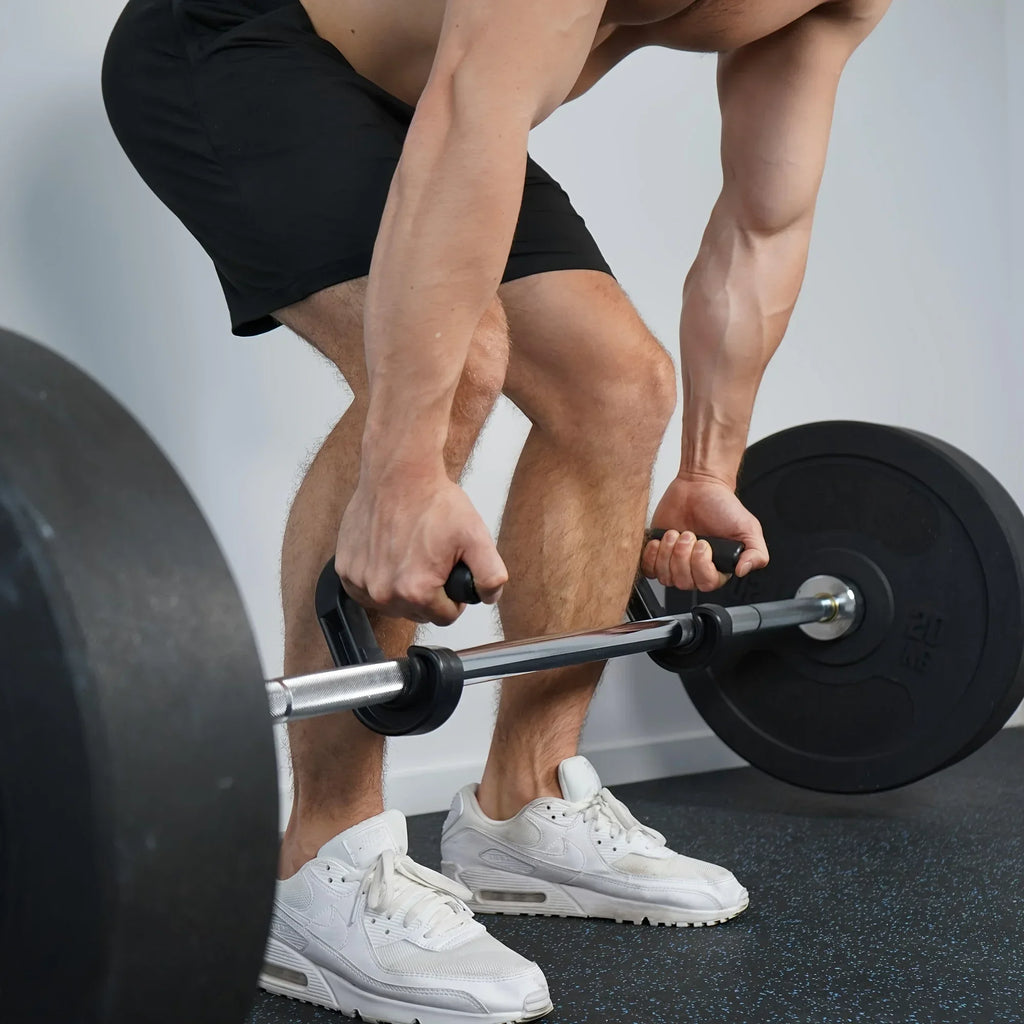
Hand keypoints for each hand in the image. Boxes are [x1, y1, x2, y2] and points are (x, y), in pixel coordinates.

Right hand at [336, 472, 506, 624]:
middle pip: (417, 613)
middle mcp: (384, 592)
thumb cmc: (432, 501)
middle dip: (428, 591)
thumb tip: (488, 597)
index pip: (445, 617)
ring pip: (392, 604)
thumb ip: (491, 575)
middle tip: (431, 558)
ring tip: (410, 553)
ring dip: (402, 586)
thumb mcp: (476, 537)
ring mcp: (360, 582)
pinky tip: (389, 553)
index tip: (449, 572)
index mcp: (415, 591)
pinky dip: (379, 577)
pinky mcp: (345, 570)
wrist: (399, 474)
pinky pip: (367, 590)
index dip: (453, 596)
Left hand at [641, 474, 768, 591]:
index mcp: (717, 568)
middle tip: (689, 534)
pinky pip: (648, 569)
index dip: (700, 566)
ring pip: (665, 577)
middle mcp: (695, 568)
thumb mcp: (749, 528)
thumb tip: (743, 570)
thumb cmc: (722, 506)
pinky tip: (660, 541)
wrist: (699, 485)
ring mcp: (674, 562)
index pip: (706, 583)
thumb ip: (756, 553)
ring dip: (667, 553)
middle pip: (683, 582)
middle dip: (682, 556)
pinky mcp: (658, 554)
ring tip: (675, 533)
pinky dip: (651, 556)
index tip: (703, 544)